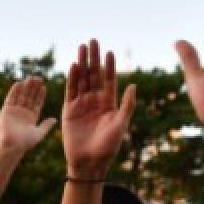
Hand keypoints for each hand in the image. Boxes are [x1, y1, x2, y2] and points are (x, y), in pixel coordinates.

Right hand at [0, 76, 55, 153]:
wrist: (12, 146)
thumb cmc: (26, 143)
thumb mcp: (39, 133)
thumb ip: (46, 125)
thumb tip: (55, 119)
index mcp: (32, 117)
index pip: (37, 103)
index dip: (40, 95)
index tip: (44, 87)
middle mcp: (23, 112)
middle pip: (29, 97)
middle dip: (34, 88)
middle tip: (38, 78)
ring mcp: (14, 110)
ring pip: (21, 96)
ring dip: (25, 87)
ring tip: (30, 78)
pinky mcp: (6, 110)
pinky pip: (10, 99)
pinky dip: (13, 91)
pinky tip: (18, 83)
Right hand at [61, 40, 135, 174]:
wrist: (89, 161)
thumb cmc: (108, 146)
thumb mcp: (121, 124)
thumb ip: (127, 104)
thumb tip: (134, 84)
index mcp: (109, 103)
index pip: (109, 80)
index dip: (109, 66)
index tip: (110, 52)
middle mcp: (95, 101)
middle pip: (94, 75)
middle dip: (94, 58)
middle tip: (93, 41)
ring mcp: (81, 104)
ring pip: (82, 79)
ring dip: (82, 63)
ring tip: (82, 47)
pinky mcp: (69, 110)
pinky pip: (70, 91)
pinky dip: (72, 78)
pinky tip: (73, 65)